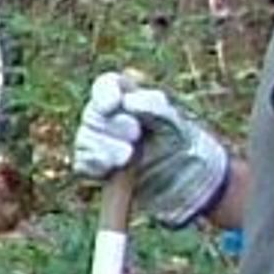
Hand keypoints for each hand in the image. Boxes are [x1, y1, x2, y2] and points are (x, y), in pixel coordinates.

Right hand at [72, 71, 230, 228]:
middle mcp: (111, 119)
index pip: (107, 85)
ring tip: (127, 157)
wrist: (191, 188)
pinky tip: (112, 169)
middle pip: (94, 113)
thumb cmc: (186, 149)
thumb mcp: (177, 125)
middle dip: (113, 124)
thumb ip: (155, 108)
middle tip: (136, 135)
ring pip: (85, 138)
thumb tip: (128, 101)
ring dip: (104, 146)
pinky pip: (83, 163)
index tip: (113, 105)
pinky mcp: (98, 170)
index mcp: (131, 99)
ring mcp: (102, 145)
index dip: (105, 92)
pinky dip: (95, 164)